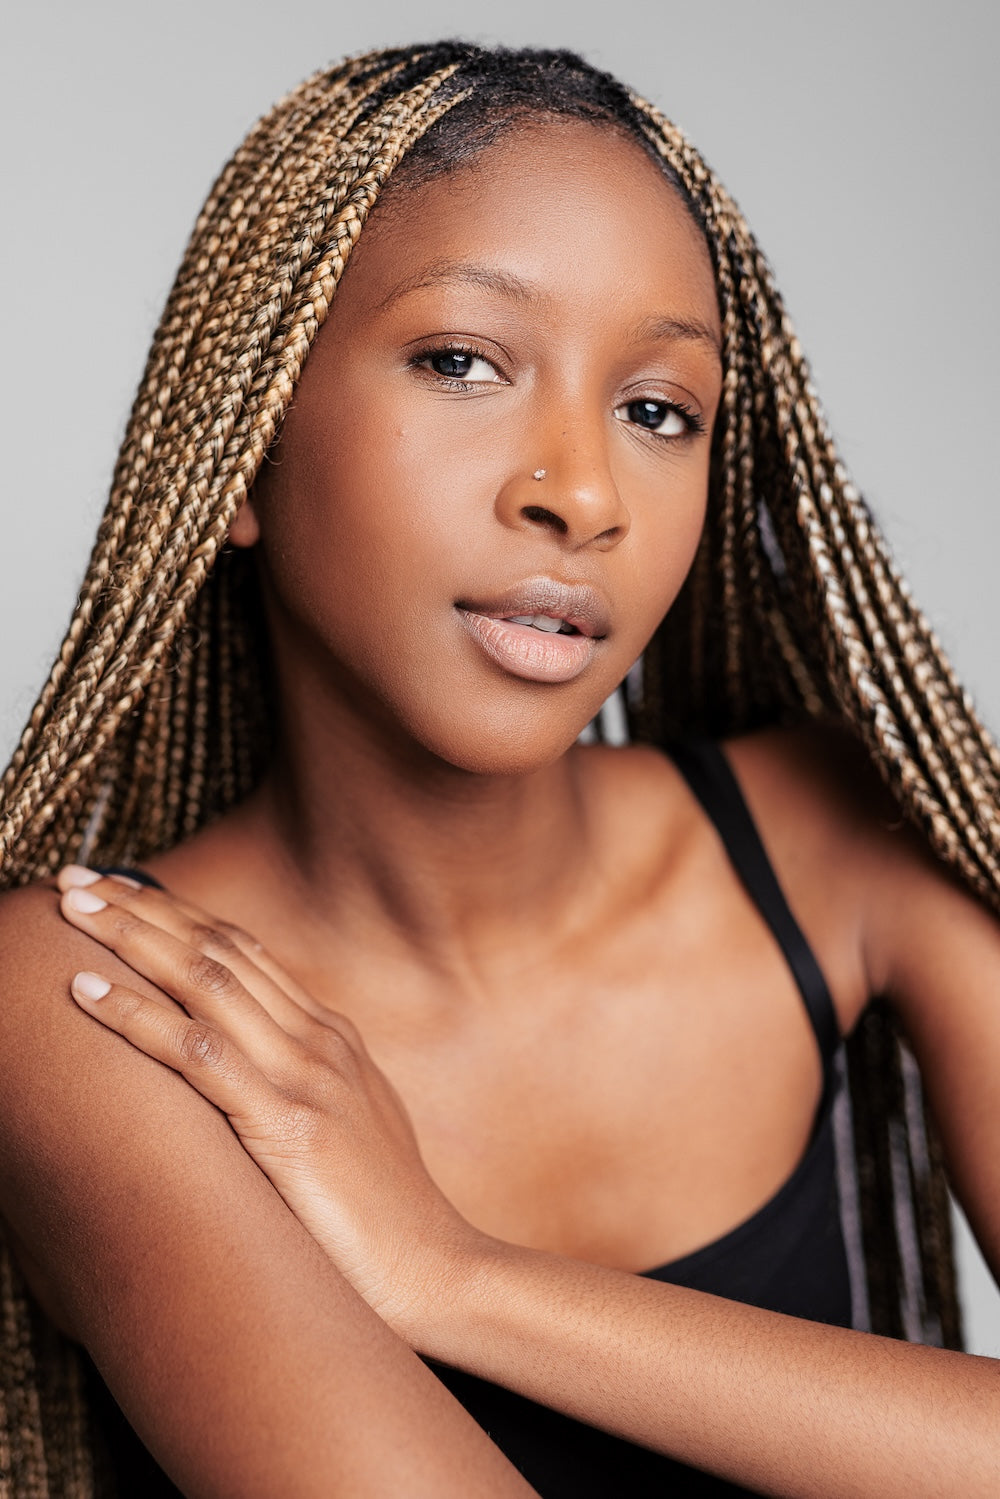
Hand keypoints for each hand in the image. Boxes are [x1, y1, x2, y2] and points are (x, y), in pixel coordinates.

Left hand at [55, 866, 481, 1338]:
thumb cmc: (385, 1213)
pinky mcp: (288, 1125)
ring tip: (72, 910)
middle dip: (141, 907)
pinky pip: (198, 1055)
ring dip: (130, 939)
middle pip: (217, 950)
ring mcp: (305, 1077)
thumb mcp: (351, 1123)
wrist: (435, 1270)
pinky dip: (137, 1017)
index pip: (242, 950)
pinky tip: (87, 994)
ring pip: (204, 983)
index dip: (177, 914)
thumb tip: (255, 1065)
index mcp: (331, 1036)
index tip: (121, 889)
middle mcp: (318, 1040)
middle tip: (76, 878)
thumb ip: (308, 1081)